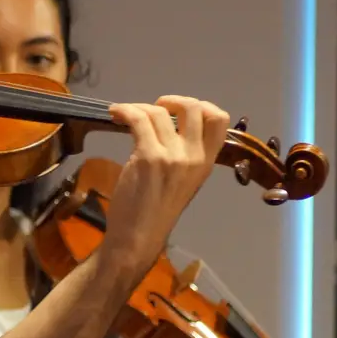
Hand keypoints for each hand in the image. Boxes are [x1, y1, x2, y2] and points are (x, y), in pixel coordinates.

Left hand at [102, 96, 229, 266]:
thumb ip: (183, 156)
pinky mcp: (148, 157)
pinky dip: (124, 110)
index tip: (179, 111)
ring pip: (159, 112)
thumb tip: (167, 127)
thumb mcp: (182, 182)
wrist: (138, 237)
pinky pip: (138, 120)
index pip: (220, 120)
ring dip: (138, 106)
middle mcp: (193, 157)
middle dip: (172, 100)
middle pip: (194, 108)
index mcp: (206, 163)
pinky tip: (115, 113)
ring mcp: (172, 156)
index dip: (202, 106)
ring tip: (125, 113)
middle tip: (154, 108)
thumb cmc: (156, 211)